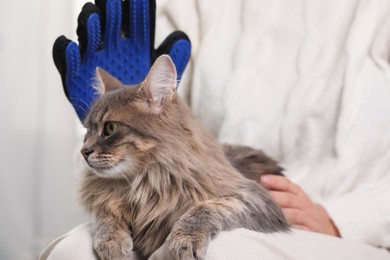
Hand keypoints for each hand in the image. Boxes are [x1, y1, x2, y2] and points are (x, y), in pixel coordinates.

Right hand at [53, 0, 190, 120]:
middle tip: (112, 3)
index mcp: (134, 49)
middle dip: (111, 14)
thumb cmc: (148, 105)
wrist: (125, 128)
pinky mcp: (76, 79)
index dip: (135, 11)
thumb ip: (174, 61)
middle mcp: (112, 52)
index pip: (135, 24)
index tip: (137, 1)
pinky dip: (68, 55)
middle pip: (110, 26)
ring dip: (90, 28)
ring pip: (88, 40)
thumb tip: (182, 39)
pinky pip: (69, 66)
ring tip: (94, 18)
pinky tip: (72, 46)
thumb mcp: (165, 83)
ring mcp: (93, 63)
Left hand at [260, 175, 339, 236]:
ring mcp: (308, 217)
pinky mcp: (311, 231)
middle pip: (288, 199)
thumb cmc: (301, 208)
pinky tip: (280, 228)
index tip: (263, 179)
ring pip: (293, 214)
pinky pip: (300, 230)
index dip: (275, 181)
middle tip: (259, 197)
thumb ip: (279, 190)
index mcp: (298, 193)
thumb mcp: (294, 196)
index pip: (287, 184)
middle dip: (274, 198)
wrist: (323, 224)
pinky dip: (290, 228)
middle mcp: (303, 203)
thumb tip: (259, 183)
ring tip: (267, 213)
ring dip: (280, 213)